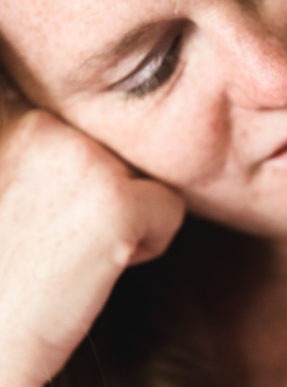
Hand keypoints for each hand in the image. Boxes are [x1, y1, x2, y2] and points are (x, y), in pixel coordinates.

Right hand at [0, 102, 184, 386]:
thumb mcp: (3, 182)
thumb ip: (31, 147)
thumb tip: (72, 128)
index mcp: (3, 117)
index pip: (71, 119)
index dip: (65, 174)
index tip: (34, 217)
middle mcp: (33, 121)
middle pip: (112, 143)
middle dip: (96, 191)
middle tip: (49, 240)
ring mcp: (76, 155)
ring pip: (141, 172)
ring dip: (120, 213)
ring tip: (66, 253)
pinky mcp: (116, 199)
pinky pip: (169, 209)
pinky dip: (148, 245)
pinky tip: (96, 270)